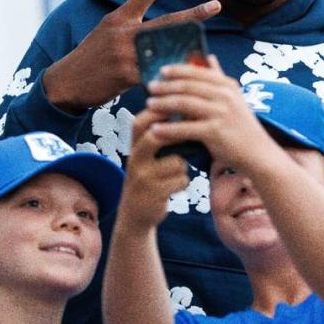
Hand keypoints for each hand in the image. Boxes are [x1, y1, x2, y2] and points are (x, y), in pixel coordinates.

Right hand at [42, 0, 220, 111]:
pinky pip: (156, 75)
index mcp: (119, 18)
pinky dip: (169, 78)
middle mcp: (124, 32)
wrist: (66, 83)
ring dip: (187, 52)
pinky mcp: (126, 75)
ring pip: (166, 50)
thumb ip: (133, 30)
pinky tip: (182, 82)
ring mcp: (125, 53)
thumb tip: (162, 31)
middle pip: (167, 21)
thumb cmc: (91, 58)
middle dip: (194, 14)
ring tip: (207, 52)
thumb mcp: (107, 34)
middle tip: (216, 4)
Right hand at [118, 108, 190, 231]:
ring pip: (176, 161)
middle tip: (190, 136)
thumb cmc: (148, 177)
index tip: (181, 109)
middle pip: (155, 137)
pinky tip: (176, 187)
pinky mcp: (154, 195)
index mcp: (133, 147)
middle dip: (176, 135)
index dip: (159, 112)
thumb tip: (184, 112)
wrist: (135, 214)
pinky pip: (181, 180)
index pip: (140, 122)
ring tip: (178, 172)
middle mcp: (134, 160)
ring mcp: (143, 178)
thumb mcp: (144, 156)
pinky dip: (183, 182)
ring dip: (183, 166)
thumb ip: (156, 137)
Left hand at [144, 57, 273, 171]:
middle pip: (188, 86)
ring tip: (149, 105)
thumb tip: (210, 57)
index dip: (178, 70)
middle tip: (150, 87)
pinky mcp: (215, 132)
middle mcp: (225, 96)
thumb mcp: (235, 98)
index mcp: (228, 85)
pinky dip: (168, 129)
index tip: (161, 71)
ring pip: (184, 104)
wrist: (258, 154)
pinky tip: (154, 130)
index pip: (198, 72)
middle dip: (166, 86)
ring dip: (163, 103)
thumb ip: (220, 77)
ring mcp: (221, 113)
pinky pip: (185, 128)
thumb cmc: (242, 127)